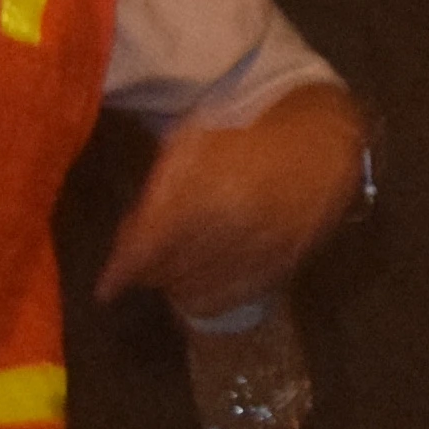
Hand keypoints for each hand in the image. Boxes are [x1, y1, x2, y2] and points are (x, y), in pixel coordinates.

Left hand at [96, 81, 365, 313]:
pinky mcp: (281, 268)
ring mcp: (261, 254)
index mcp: (208, 194)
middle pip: (171, 273)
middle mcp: (236, 232)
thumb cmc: (248, 130)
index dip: (122, 271)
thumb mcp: (194, 143)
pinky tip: (198, 287)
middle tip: (138, 262)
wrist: (323, 137)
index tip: (106, 287)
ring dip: (175, 286)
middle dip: (147, 272)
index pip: (151, 250)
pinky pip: (233, 299)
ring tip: (167, 272)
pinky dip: (207, 299)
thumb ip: (160, 192)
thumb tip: (130, 239)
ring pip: (200, 292)